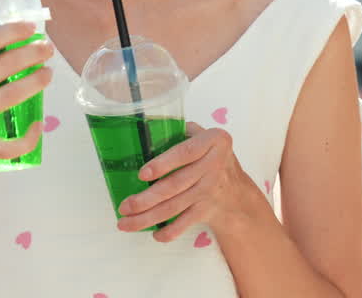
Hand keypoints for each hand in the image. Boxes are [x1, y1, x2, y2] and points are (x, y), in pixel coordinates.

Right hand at [0, 22, 52, 169]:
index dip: (12, 32)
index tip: (29, 28)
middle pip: (3, 66)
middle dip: (31, 54)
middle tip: (47, 49)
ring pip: (9, 97)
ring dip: (34, 83)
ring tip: (47, 73)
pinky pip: (6, 145)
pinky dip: (26, 137)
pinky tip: (36, 124)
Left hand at [117, 122, 264, 241]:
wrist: (237, 192)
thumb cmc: (211, 157)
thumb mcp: (205, 136)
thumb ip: (181, 130)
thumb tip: (144, 127)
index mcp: (213, 141)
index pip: (186, 153)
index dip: (163, 164)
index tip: (142, 174)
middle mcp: (214, 166)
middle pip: (175, 185)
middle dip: (146, 199)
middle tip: (124, 206)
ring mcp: (210, 190)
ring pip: (175, 206)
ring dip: (148, 217)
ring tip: (126, 222)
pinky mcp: (208, 210)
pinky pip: (186, 223)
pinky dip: (170, 231)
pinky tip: (153, 234)